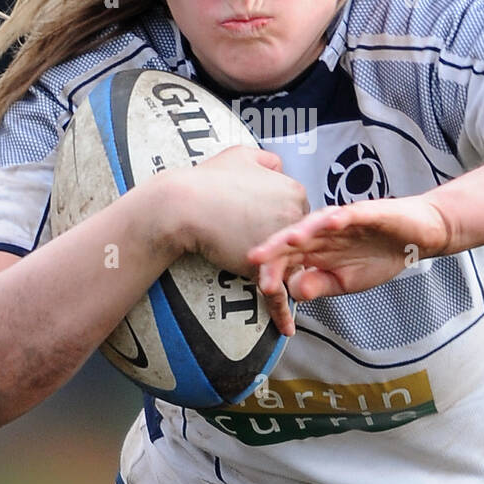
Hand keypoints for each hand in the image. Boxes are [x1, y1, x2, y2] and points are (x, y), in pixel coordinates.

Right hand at [160, 146, 310, 335]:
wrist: (183, 205)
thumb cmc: (208, 180)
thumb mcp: (241, 155)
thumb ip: (266, 159)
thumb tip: (277, 165)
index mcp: (293, 190)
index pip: (300, 213)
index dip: (284, 223)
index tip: (268, 229)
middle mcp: (294, 217)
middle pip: (301, 242)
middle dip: (292, 253)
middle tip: (275, 259)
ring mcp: (279, 246)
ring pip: (291, 267)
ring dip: (289, 281)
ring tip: (288, 292)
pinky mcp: (262, 268)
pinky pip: (277, 294)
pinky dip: (282, 313)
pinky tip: (287, 328)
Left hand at [247, 196, 451, 303]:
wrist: (415, 237)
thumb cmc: (378, 256)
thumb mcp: (345, 281)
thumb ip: (319, 284)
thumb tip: (294, 293)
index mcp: (315, 249)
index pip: (287, 259)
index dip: (274, 271)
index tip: (262, 288)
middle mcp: (323, 232)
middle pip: (294, 238)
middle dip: (275, 249)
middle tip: (255, 259)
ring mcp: (343, 220)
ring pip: (317, 223)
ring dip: (302, 230)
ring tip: (287, 240)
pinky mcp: (366, 213)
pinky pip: (351, 214)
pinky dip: (340, 217)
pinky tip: (331, 222)